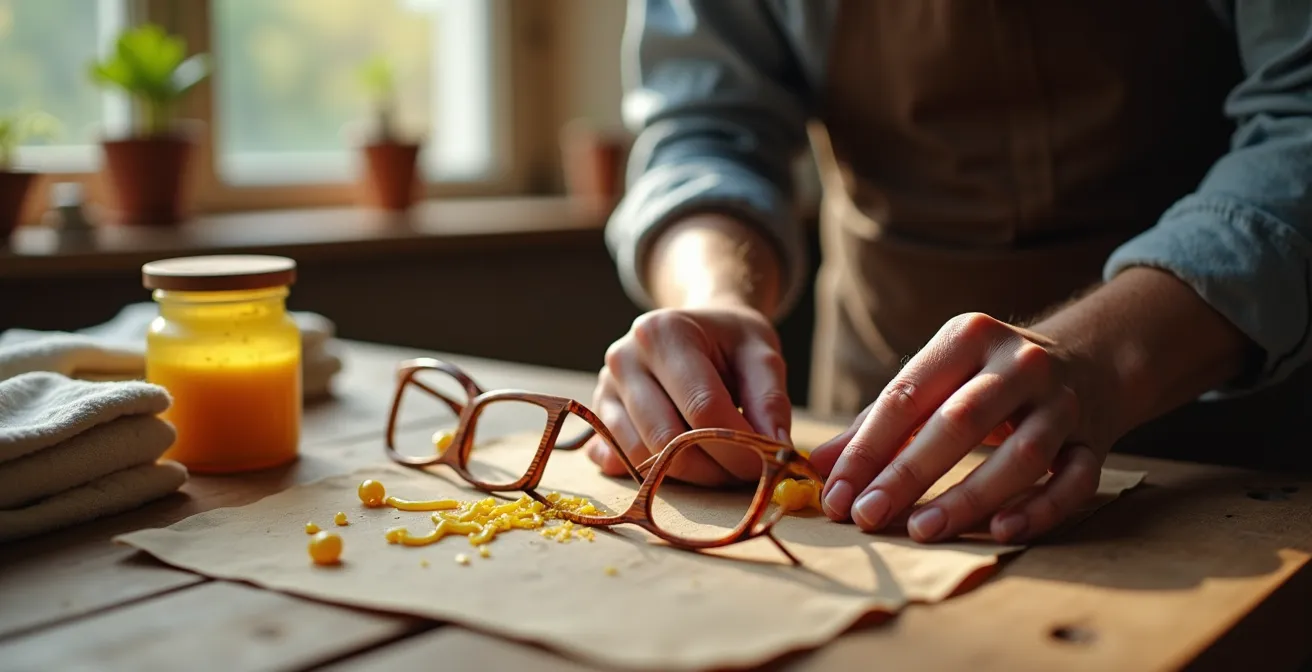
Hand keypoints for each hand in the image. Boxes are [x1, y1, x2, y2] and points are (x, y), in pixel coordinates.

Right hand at [586, 301, 791, 485]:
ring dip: (689, 476)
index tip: (768, 466)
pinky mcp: (598, 415)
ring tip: (722, 465)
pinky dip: (654, 473)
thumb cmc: (730, 342)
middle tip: (746, 474)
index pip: (702, 408)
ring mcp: (604, 388)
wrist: (697, 330)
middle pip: (667, 438)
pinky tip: (684, 459)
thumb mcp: (762, 354)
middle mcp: (624, 358)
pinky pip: (621, 461)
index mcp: (664, 332)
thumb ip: (771, 400)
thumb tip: (775, 448)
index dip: (739, 447)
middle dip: (713, 468)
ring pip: (642, 457)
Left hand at [808, 312, 1111, 543]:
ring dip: (969, 495)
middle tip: (867, 515)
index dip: (867, 448)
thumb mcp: (934, 382)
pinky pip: (1073, 481)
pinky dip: (1039, 508)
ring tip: (922, 530)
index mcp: (967, 338)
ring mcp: (1063, 402)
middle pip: (960, 421)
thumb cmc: (985, 380)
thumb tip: (819, 467)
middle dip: (908, 472)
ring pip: (1022, 454)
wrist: (1090, 360)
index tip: (836, 493)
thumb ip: (877, 424)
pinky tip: (1000, 531)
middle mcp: (1019, 363)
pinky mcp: (1094, 441)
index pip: (906, 394)